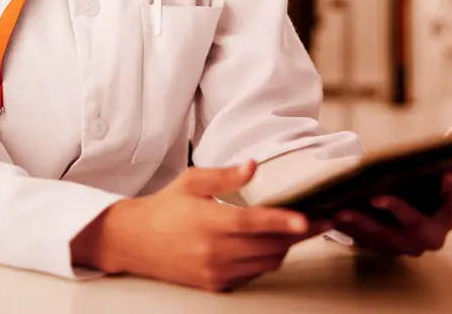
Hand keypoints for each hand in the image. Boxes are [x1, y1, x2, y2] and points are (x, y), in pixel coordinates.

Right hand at [72, 161, 328, 291]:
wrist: (135, 241)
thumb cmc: (164, 207)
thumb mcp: (192, 182)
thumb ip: (225, 175)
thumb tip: (253, 166)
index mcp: (210, 221)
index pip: (255, 223)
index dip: (284, 222)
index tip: (308, 220)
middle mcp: (215, 250)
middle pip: (269, 246)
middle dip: (297, 235)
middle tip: (317, 222)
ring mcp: (216, 271)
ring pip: (266, 263)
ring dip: (283, 248)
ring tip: (293, 232)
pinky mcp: (216, 284)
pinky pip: (253, 274)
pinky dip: (264, 260)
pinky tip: (264, 246)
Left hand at [332, 164, 451, 257]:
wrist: (398, 210)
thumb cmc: (418, 183)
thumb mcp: (428, 166)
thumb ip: (444, 149)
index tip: (448, 169)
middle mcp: (435, 232)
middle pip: (422, 226)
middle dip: (400, 211)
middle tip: (377, 197)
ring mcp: (410, 244)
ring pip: (389, 238)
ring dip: (365, 224)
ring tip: (343, 209)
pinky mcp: (387, 248)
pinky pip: (367, 242)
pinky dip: (350, 229)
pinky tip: (333, 216)